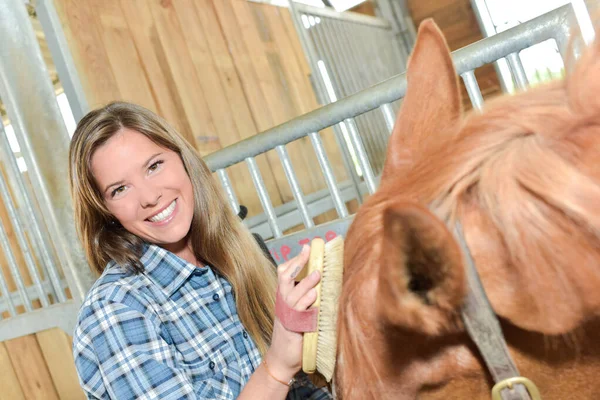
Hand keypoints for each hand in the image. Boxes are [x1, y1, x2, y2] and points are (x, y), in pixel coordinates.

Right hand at [265, 245, 320, 382]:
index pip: (284, 273)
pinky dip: (307, 305)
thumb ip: (304, 297)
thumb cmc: (292, 335)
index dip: (295, 259)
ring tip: (317, 274)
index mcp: (283, 298)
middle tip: (308, 251)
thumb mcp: (296, 312)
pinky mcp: (293, 328)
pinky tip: (315, 297)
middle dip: (297, 263)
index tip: (306, 247)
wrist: (281, 360)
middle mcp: (283, 304)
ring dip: (306, 283)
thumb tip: (321, 279)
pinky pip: (299, 314)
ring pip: (294, 295)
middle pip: (285, 278)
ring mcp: (287, 316)